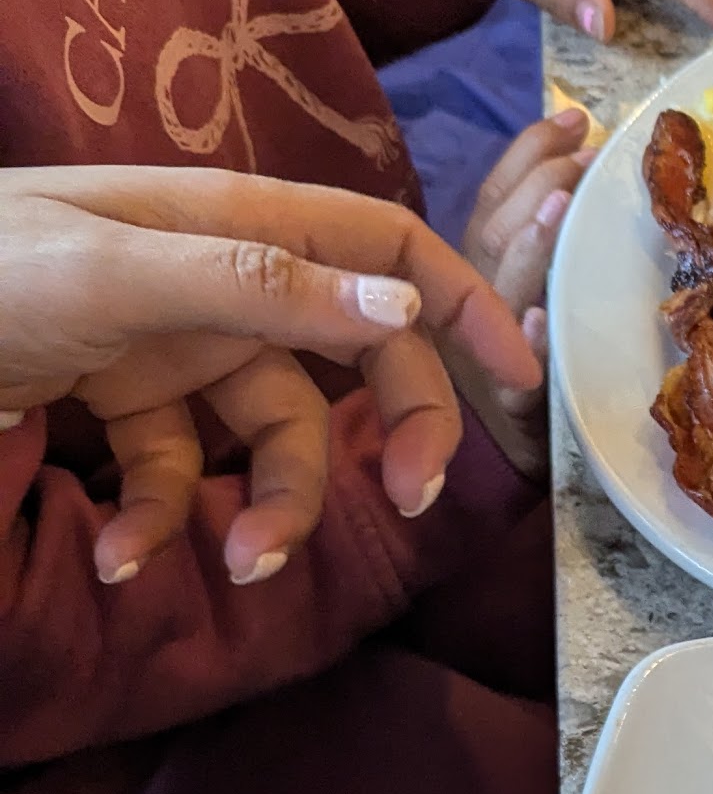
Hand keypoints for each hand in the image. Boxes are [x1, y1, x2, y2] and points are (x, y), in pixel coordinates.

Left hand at [0, 166, 540, 583]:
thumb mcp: (112, 278)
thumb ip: (261, 287)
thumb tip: (404, 311)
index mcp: (231, 224)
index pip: (384, 249)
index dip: (461, 305)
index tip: (520, 387)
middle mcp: (219, 283)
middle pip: (351, 357)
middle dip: (383, 434)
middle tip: (400, 504)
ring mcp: (173, 349)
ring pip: (273, 437)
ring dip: (263, 512)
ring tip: (230, 569)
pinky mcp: (126, 410)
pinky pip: (183, 477)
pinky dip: (164, 525)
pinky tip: (115, 556)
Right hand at [453, 108, 596, 475]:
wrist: (502, 468)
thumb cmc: (517, 378)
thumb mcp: (526, 300)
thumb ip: (540, 239)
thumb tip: (585, 154)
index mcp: (471, 274)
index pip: (496, 199)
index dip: (528, 154)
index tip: (573, 117)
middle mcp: (466, 307)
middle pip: (494, 234)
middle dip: (536, 186)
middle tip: (585, 153)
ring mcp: (482, 357)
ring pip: (498, 292)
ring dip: (529, 247)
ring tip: (561, 206)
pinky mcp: (508, 412)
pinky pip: (513, 380)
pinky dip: (526, 345)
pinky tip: (540, 318)